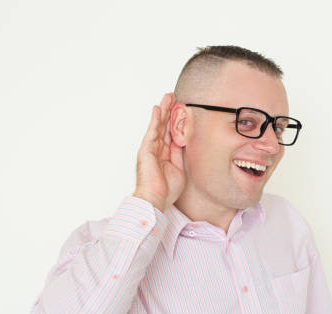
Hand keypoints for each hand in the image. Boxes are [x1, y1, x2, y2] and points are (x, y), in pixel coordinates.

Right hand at [133, 93, 184, 211]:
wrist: (156, 199)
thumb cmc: (166, 190)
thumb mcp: (179, 169)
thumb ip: (180, 154)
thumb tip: (185, 142)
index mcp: (165, 155)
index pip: (172, 134)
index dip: (176, 122)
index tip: (182, 110)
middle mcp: (157, 150)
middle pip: (164, 126)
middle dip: (170, 111)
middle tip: (175, 97)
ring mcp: (151, 149)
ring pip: (158, 125)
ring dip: (163, 110)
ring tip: (168, 97)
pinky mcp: (146, 149)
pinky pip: (152, 131)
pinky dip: (155, 119)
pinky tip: (158, 109)